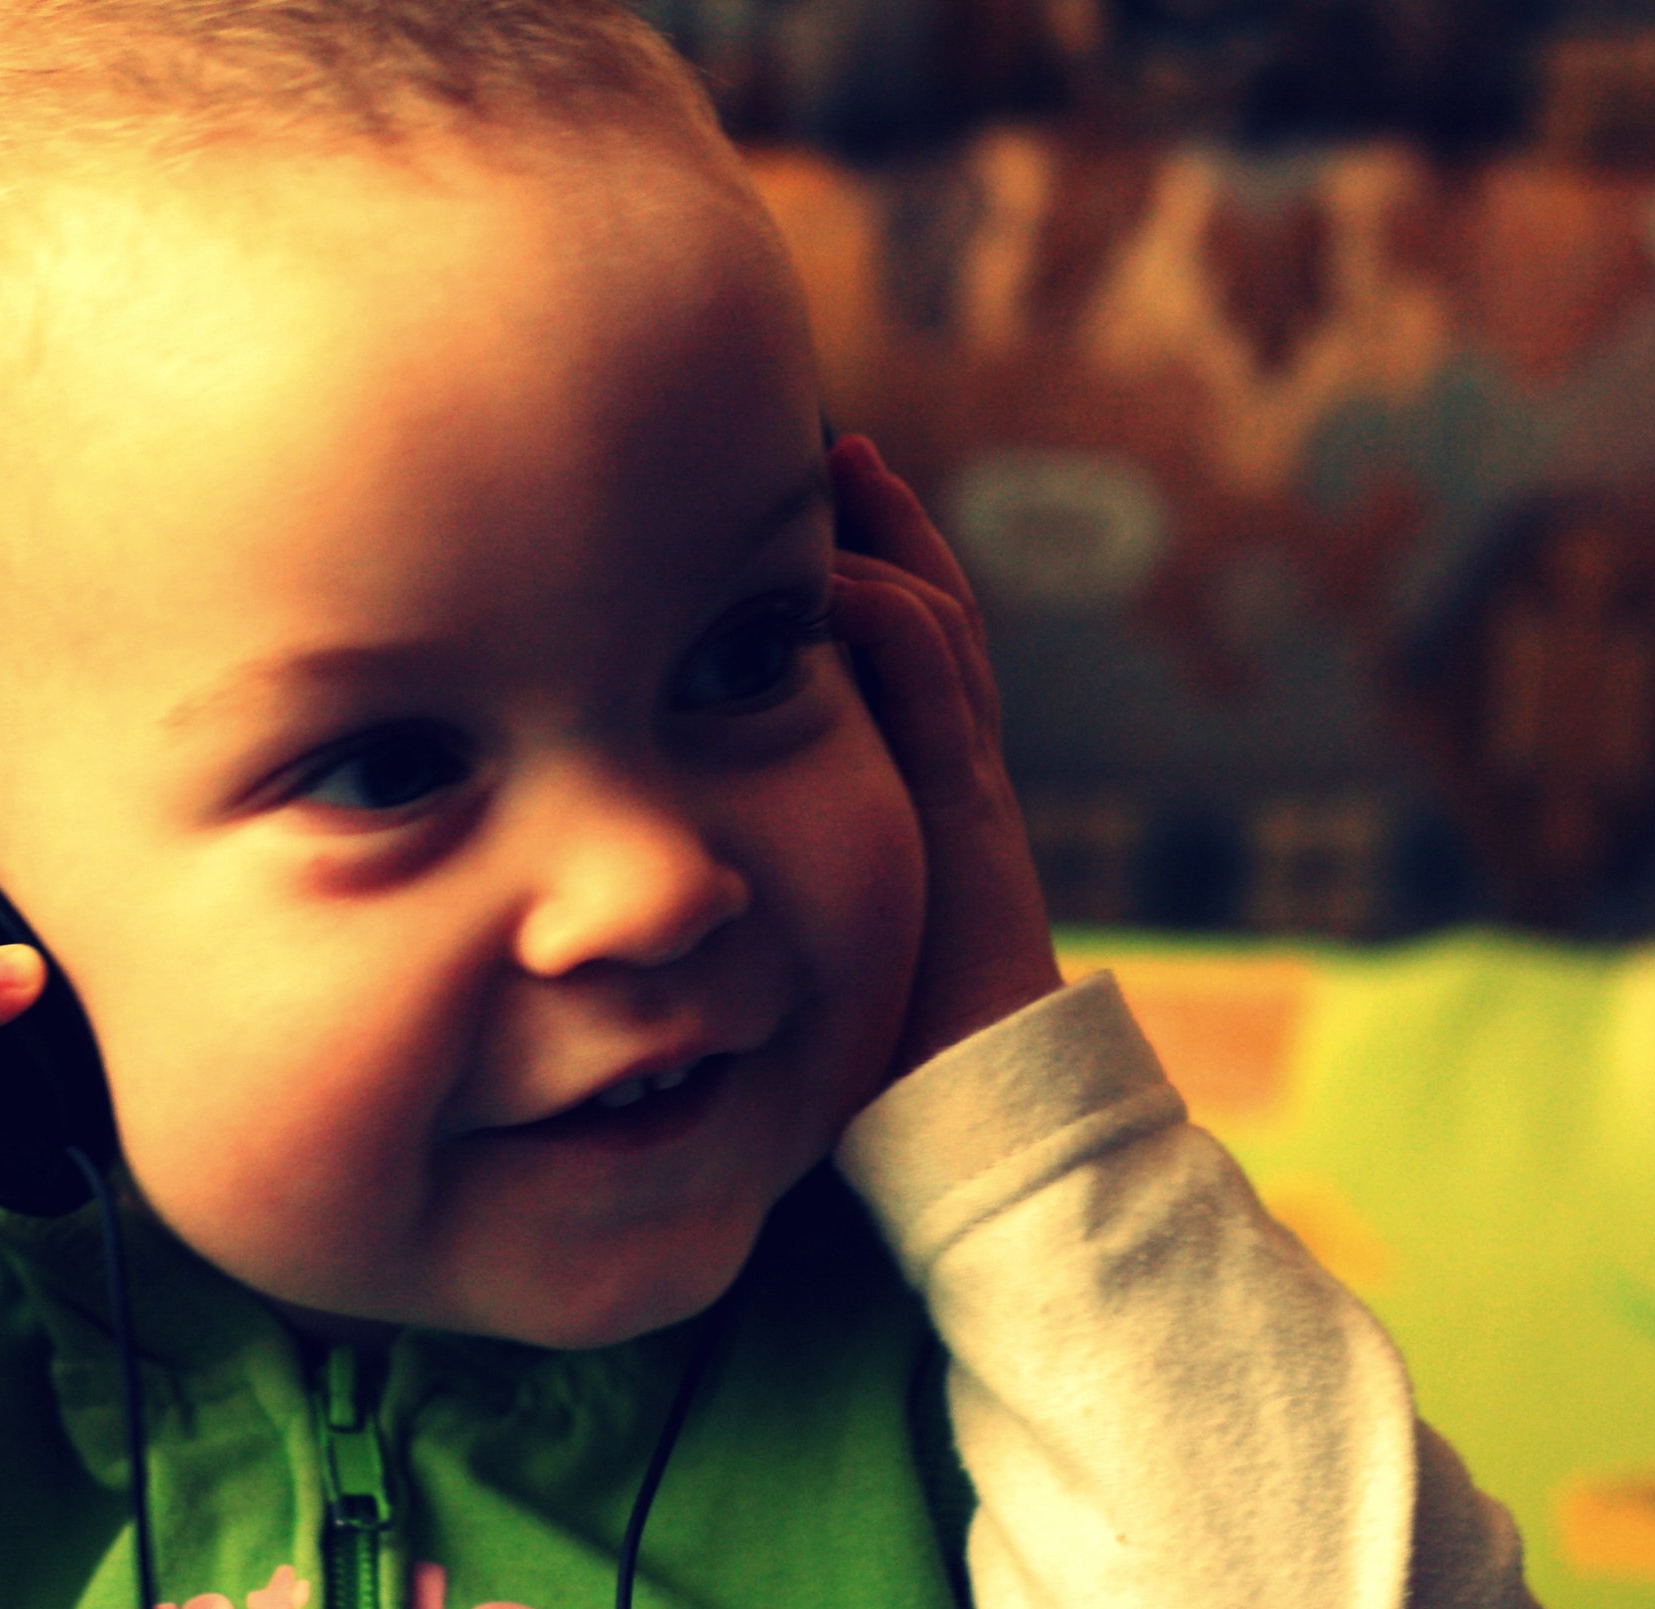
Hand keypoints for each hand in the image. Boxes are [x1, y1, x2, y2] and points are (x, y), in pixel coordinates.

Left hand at [827, 434, 1062, 1085]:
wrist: (980, 1114)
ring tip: (848, 469)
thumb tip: (674, 852)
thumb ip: (777, 876)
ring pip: (941, 638)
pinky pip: (939, 703)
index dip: (867, 575)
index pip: (903, 657)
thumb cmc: (886, 1047)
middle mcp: (952, 776)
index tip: (818, 508)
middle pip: (932, 617)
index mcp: (922, 796)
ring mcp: (967, 791)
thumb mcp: (818, 932)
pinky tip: (851, 580)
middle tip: (839, 448)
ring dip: (896, 546)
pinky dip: (899, 630)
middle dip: (889, 528)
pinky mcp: (968, 820)